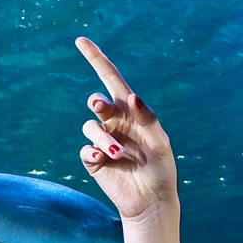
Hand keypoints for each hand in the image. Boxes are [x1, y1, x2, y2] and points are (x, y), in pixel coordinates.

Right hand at [75, 36, 178, 222]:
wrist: (152, 201)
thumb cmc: (161, 168)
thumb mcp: (161, 142)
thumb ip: (148, 118)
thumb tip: (132, 97)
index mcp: (131, 112)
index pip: (111, 79)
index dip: (96, 59)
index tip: (81, 41)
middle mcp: (114, 122)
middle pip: (97, 102)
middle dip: (97, 102)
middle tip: (100, 106)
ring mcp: (102, 140)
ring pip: (91, 127)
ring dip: (103, 138)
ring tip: (118, 154)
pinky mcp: (93, 160)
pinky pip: (86, 149)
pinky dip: (94, 152)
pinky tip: (105, 160)